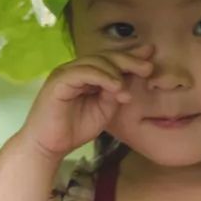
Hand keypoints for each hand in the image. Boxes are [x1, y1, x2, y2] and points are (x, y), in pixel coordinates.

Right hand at [18, 43, 154, 160]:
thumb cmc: (74, 129)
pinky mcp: (59, 81)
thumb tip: (130, 79)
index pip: (110, 60)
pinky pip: (83, 72)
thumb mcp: (104, 110)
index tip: (151, 55)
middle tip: (147, 67)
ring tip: (127, 87)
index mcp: (87, 75)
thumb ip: (115, 93)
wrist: (49, 146)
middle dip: (128, 60)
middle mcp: (76, 69)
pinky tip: (115, 86)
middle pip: (105, 56)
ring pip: (96, 61)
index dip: (130, 56)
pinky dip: (102, 76)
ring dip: (116, 71)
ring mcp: (66, 73)